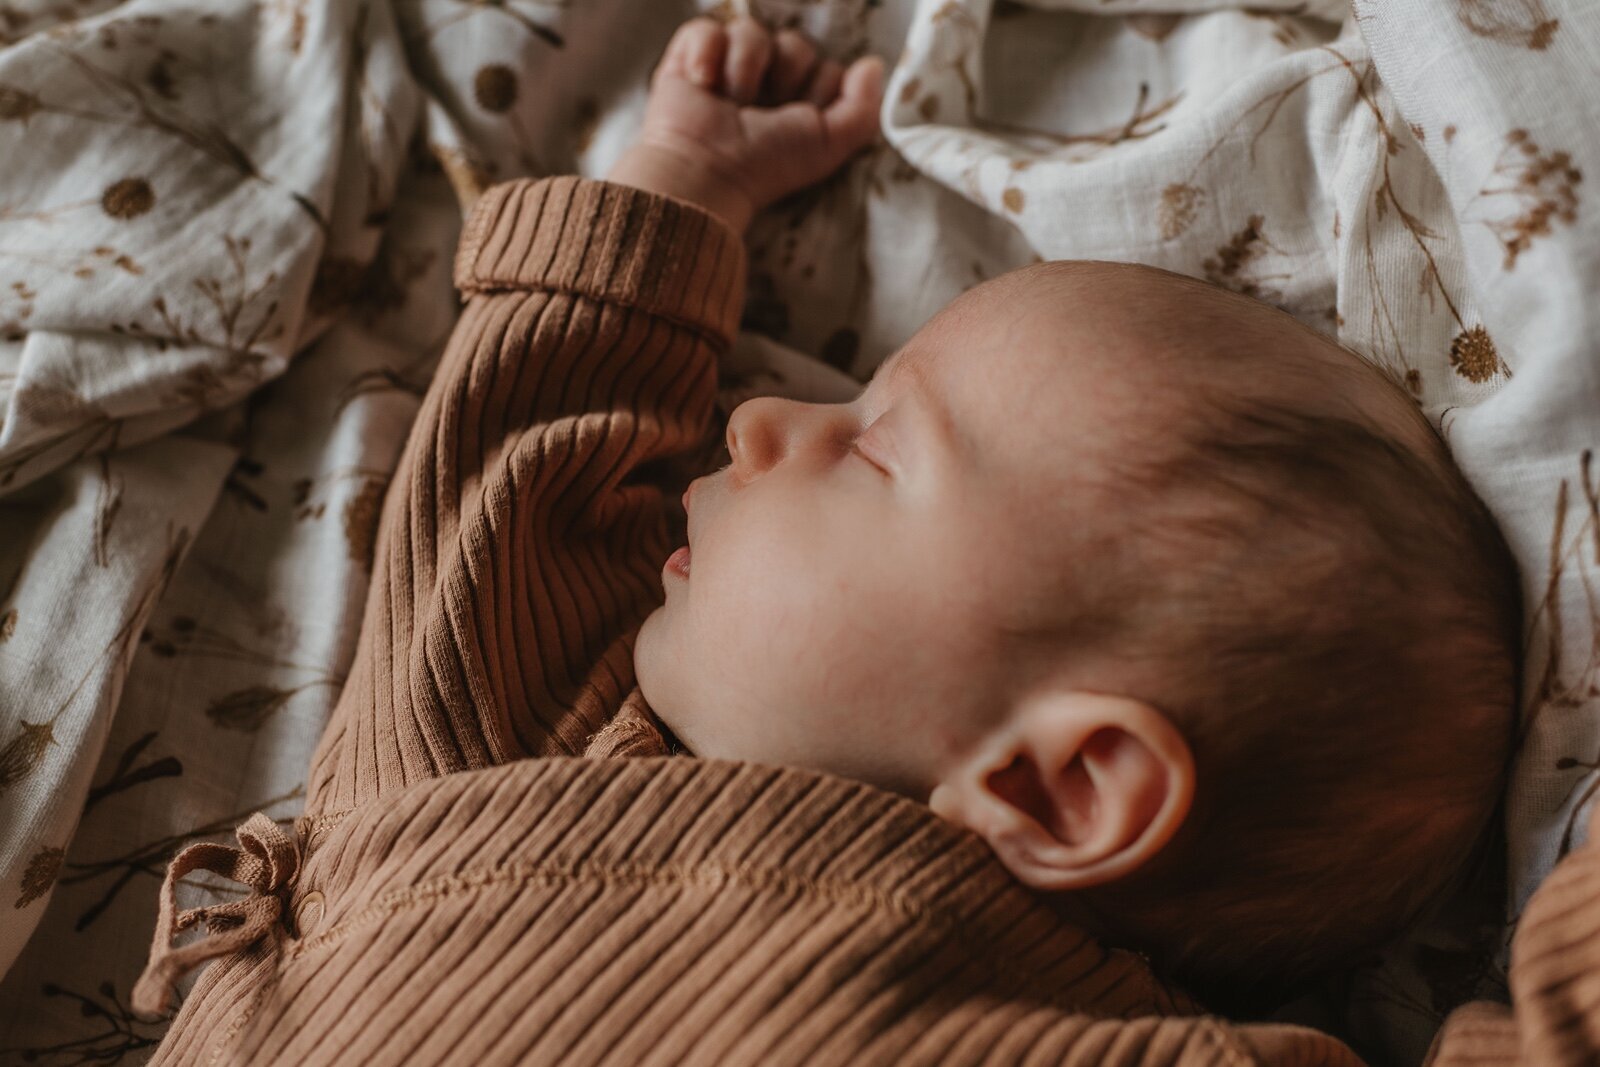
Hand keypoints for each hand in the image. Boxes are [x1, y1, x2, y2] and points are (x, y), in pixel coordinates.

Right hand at [606, 15, 884, 232]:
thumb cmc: (766, 164)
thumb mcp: (828, 144)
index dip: (816, 90)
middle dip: (783, 75)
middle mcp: (767, 84)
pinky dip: (705, 54)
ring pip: (752, 31)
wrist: (707, 170)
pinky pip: (707, 29)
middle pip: (795, 44)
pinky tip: (702, 85)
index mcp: (800, 105)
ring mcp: (728, 69)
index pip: (826, 68)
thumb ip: (862, 109)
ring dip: (744, 68)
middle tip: (761, 112)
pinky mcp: (690, 58)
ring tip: (729, 103)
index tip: (798, 119)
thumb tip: (873, 63)